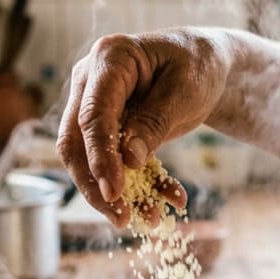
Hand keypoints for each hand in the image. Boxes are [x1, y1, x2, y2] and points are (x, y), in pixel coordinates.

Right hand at [57, 30, 226, 226]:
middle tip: (121, 218)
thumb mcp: (185, 91)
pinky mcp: (107, 129)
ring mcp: (94, 106)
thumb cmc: (197, 65)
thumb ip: (155, 122)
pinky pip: (113, 164)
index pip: (92, 115)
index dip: (100, 157)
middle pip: (74, 142)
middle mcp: (90, 82)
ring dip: (113, 194)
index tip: (114, 192)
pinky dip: (138, 186)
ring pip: (87, 160)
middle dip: (95, 185)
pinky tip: (168, 198)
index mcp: (109, 60)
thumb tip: (129, 160)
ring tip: (149, 219)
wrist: (205, 63)